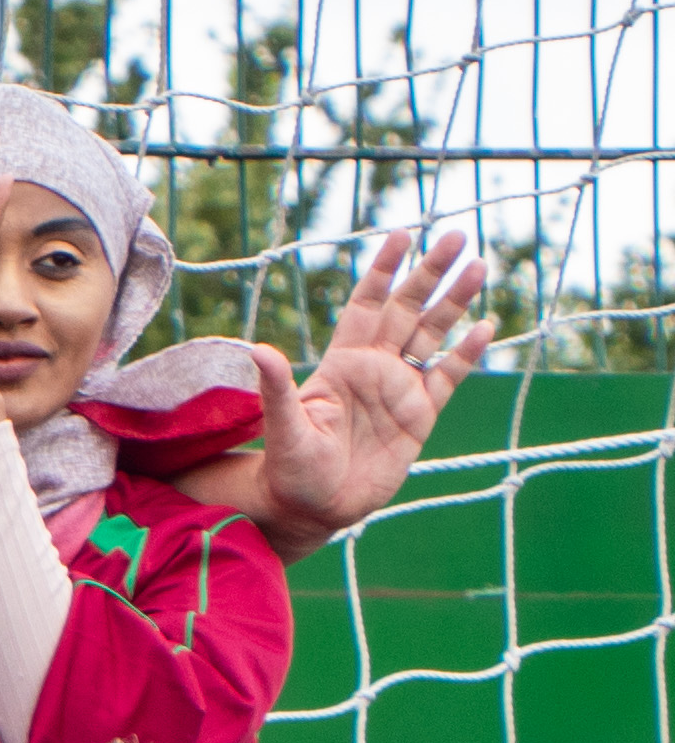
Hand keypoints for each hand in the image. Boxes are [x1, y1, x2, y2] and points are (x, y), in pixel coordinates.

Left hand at [246, 226, 491, 552]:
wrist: (314, 507)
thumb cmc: (290, 467)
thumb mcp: (283, 427)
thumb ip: (277, 389)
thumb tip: (258, 350)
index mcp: (342, 362)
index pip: (366, 304)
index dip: (382, 271)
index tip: (401, 235)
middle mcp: (375, 368)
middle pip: (407, 309)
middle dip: (431, 273)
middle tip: (458, 235)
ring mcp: (400, 389)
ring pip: (433, 334)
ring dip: (455, 303)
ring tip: (479, 267)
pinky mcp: (421, 415)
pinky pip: (448, 377)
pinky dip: (466, 354)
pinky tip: (485, 328)